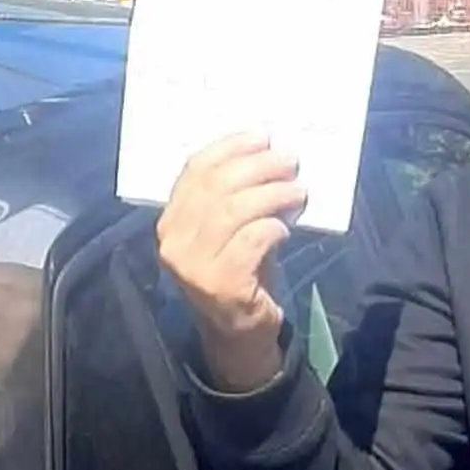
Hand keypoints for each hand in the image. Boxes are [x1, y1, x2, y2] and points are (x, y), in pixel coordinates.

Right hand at [156, 134, 306, 391]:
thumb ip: (237, 195)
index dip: (229, 147)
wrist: (239, 333)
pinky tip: (286, 226)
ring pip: (233, 210)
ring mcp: (192, 265)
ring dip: (271, 194)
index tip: (261, 136)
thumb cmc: (239, 270)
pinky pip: (250, 240)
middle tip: (289, 160)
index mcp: (171, 219)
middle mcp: (173, 240)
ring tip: (297, 190)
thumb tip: (270, 154)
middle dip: (257, 167)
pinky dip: (272, 226)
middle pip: (216, 186)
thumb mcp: (230, 229)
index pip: (195, 170)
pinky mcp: (218, 284)